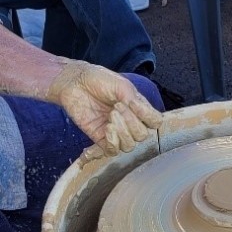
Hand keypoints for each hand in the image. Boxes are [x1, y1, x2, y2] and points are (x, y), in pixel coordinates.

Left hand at [46, 60, 162, 155]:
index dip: (148, 117)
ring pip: (129, 146)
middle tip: (116, 107)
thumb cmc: (98, 80)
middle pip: (142, 136)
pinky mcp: (100, 139)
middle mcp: (130, 122)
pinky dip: (112, 142)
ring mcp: (116, 132)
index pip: (155, 122)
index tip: (132, 103)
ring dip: (121, 132)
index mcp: (139, 109)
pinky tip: (106, 129)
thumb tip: (142, 113)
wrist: (75, 83)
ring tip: (110, 116)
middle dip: (130, 122)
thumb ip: (134, 100)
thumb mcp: (122, 86)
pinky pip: (113, 151)